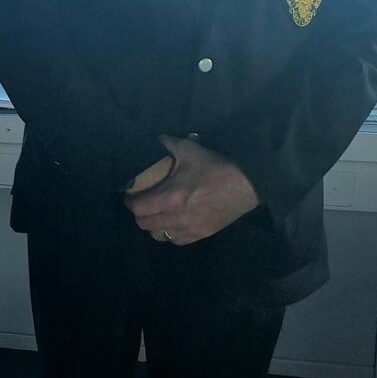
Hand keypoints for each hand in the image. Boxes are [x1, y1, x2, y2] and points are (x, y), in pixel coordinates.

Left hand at [124, 135, 259, 245]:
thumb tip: (155, 136)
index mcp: (170, 197)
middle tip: (141, 204)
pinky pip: (177, 241)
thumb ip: (168, 142)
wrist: (247, 185)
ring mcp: (190, 228)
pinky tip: (172, 223)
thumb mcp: (190, 150)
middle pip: (145, 224)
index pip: (138, 208)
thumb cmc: (216, 167)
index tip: (129, 195)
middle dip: (139, 214)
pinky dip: (170, 234)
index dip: (129, 202)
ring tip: (156, 214)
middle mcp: (177, 217)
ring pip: (159, 236)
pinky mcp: (202, 235)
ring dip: (153, 226)